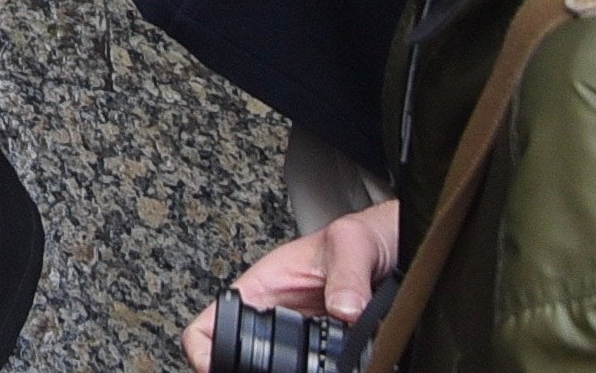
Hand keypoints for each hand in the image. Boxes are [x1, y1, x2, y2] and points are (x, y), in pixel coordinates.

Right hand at [188, 207, 404, 371]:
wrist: (392, 249)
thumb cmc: (362, 235)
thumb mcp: (353, 242)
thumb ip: (348, 273)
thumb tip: (345, 309)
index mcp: (262, 289)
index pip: (210, 325)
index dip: (203, 352)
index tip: (213, 368)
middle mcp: (275, 316)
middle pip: (235, 355)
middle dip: (240, 369)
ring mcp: (298, 338)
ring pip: (271, 367)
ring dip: (277, 371)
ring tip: (302, 371)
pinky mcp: (323, 351)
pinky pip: (304, 368)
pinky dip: (308, 372)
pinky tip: (324, 370)